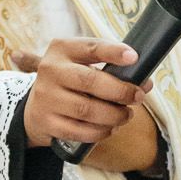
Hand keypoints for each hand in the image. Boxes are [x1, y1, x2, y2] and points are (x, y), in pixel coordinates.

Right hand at [16, 38, 148, 154]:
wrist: (36, 107)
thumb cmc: (69, 82)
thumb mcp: (81, 64)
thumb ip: (110, 69)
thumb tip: (145, 83)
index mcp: (61, 49)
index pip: (90, 47)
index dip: (113, 52)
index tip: (134, 57)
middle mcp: (50, 70)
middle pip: (90, 80)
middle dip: (120, 91)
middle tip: (137, 96)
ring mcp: (46, 97)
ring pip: (87, 110)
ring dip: (114, 115)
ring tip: (125, 115)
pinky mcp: (47, 122)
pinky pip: (80, 131)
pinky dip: (100, 132)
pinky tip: (109, 128)